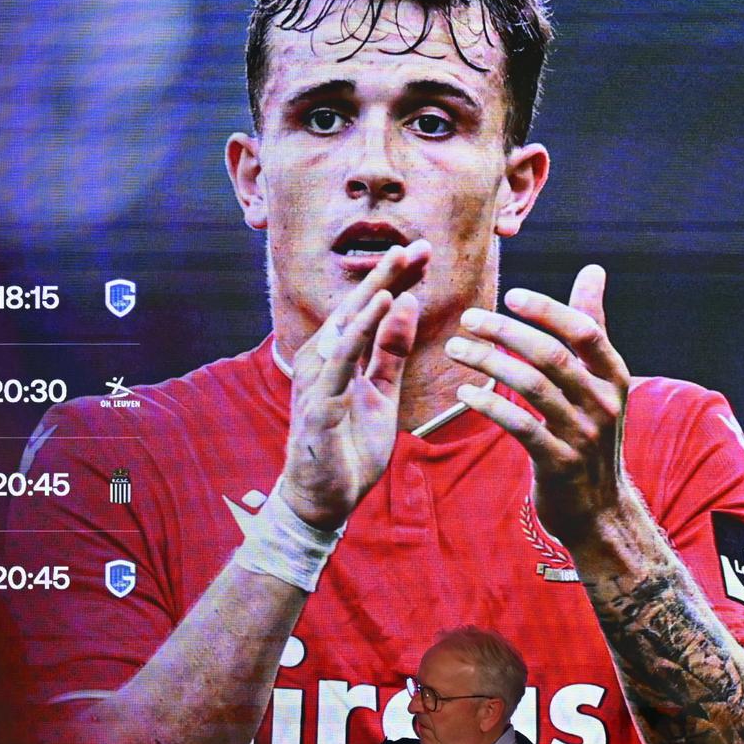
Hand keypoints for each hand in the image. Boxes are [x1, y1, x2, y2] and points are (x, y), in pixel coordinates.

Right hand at [277, 242, 428, 529]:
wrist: (326, 499)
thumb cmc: (350, 445)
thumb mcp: (382, 393)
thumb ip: (391, 351)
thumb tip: (406, 303)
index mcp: (339, 358)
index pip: (368, 310)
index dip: (395, 279)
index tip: (424, 252)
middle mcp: (323, 361)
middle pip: (357, 309)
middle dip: (387, 275)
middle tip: (418, 244)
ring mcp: (319, 381)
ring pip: (346, 326)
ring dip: (373, 292)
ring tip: (400, 263)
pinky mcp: (320, 404)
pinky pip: (342, 360)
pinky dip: (359, 330)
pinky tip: (380, 306)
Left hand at [443, 266, 634, 550]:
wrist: (598, 509)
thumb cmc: (588, 434)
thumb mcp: (598, 382)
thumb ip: (590, 326)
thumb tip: (593, 270)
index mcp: (613, 377)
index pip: (585, 331)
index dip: (548, 309)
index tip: (512, 294)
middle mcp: (603, 403)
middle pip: (552, 355)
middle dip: (507, 331)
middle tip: (468, 318)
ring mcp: (582, 434)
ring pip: (532, 387)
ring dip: (489, 363)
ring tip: (454, 349)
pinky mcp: (558, 463)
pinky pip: (519, 426)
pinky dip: (489, 405)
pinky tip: (463, 392)